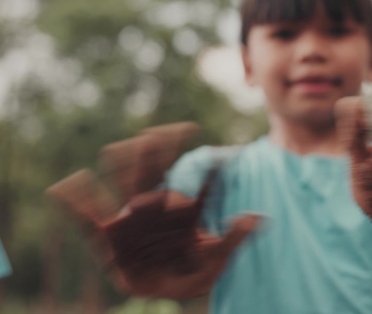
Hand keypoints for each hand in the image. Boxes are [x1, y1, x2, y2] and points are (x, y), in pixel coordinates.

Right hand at [46, 123, 261, 298]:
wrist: (166, 288)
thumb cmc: (194, 271)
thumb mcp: (217, 259)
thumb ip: (235, 239)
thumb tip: (259, 218)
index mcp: (185, 207)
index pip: (197, 177)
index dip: (208, 162)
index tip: (216, 145)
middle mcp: (157, 204)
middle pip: (156, 169)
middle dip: (159, 151)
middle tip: (163, 134)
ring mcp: (132, 216)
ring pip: (126, 183)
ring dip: (125, 165)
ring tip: (123, 148)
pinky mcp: (108, 235)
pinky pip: (87, 217)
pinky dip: (74, 202)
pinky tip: (61, 187)